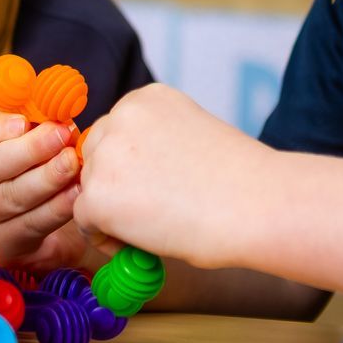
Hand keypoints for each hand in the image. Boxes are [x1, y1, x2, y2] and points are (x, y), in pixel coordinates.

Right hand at [0, 102, 85, 269]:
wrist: (37, 208)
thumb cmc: (29, 156)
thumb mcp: (25, 129)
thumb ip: (31, 116)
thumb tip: (52, 106)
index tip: (22, 122)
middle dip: (29, 150)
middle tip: (61, 136)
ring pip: (10, 197)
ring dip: (46, 178)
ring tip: (72, 162)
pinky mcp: (0, 243)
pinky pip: (29, 224)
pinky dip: (56, 207)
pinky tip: (76, 191)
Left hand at [76, 83, 267, 268]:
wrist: (258, 205)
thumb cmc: (239, 181)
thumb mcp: (192, 136)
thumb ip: (157, 144)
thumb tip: (131, 176)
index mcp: (147, 98)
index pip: (116, 132)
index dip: (130, 166)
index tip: (155, 188)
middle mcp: (121, 117)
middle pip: (95, 156)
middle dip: (114, 185)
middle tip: (149, 212)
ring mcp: (107, 155)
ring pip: (87, 188)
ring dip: (110, 211)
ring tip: (152, 228)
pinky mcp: (98, 196)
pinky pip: (84, 221)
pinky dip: (106, 238)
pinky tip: (142, 244)